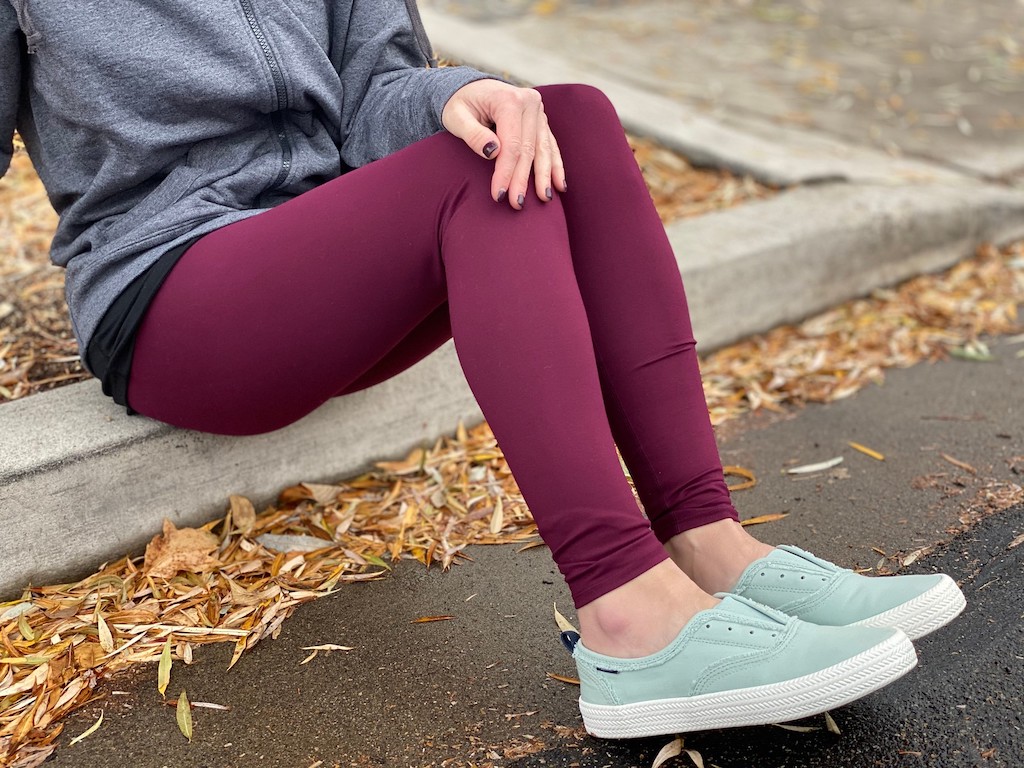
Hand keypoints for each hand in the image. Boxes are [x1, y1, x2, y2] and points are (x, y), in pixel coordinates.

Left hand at [442, 79, 566, 209]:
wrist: (470, 87)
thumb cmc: (460, 103)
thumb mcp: (455, 116)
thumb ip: (472, 134)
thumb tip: (493, 152)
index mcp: (509, 99)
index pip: (511, 143)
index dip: (506, 172)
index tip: (499, 195)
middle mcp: (529, 102)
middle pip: (528, 148)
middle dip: (523, 179)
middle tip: (517, 204)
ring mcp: (538, 111)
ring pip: (543, 149)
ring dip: (544, 176)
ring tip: (544, 199)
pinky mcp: (541, 120)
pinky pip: (550, 145)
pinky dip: (555, 166)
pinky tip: (559, 185)